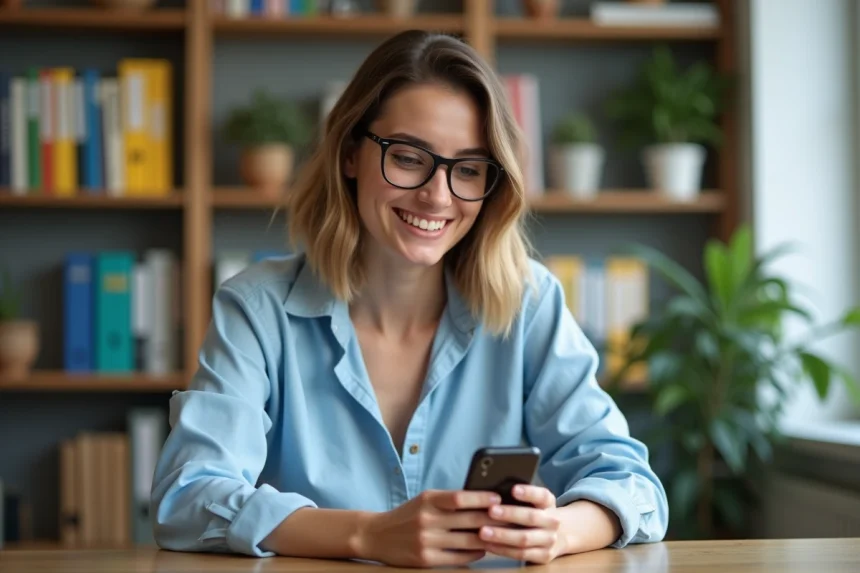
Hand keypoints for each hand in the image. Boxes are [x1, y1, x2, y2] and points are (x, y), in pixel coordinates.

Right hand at [356, 489, 503, 567]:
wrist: (376, 535)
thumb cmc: (407, 515)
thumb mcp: (424, 500)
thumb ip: (448, 500)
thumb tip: (482, 500)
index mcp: (428, 500)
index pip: (460, 497)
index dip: (482, 498)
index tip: (499, 498)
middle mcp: (427, 519)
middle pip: (469, 520)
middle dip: (493, 519)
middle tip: (511, 517)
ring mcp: (426, 541)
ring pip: (467, 540)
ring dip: (488, 538)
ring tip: (503, 535)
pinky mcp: (426, 559)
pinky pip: (458, 558)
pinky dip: (475, 553)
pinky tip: (483, 549)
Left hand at [479, 484, 563, 564]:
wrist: (558, 535)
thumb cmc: (535, 513)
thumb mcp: (534, 502)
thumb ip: (518, 497)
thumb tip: (491, 492)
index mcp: (548, 503)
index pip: (542, 496)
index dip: (529, 493)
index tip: (513, 489)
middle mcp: (552, 522)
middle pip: (531, 517)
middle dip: (510, 514)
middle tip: (491, 511)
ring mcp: (549, 540)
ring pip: (524, 539)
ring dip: (502, 535)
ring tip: (483, 531)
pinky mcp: (544, 556)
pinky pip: (520, 554)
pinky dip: (502, 549)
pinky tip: (488, 544)